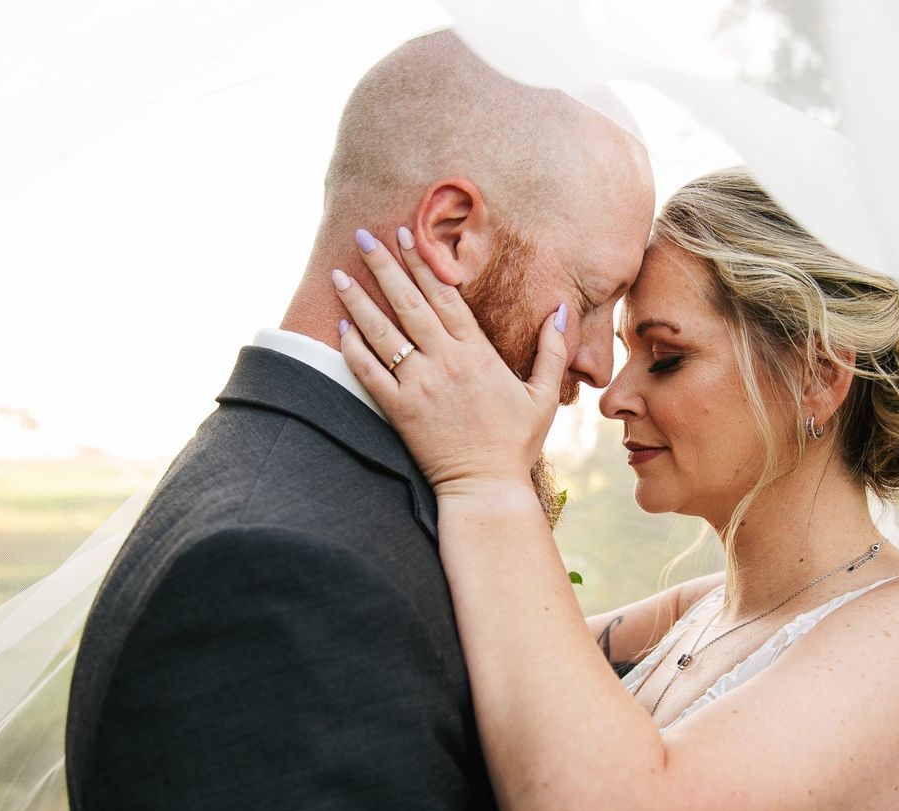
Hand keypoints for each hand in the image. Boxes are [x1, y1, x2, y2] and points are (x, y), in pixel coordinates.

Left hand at [335, 227, 568, 495]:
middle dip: (384, 266)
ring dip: (359, 300)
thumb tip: (560, 310)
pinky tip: (340, 326)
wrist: (486, 488)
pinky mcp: (399, 411)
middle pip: (409, 303)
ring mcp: (419, 386)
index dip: (422, 263)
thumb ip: (552, 350)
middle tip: (363, 236)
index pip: (444, 296)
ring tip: (338, 273)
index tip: (406, 235)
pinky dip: (353, 348)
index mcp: (477, 354)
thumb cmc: (516, 443)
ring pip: (382, 333)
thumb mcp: (543, 395)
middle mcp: (445, 363)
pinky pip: (369, 373)